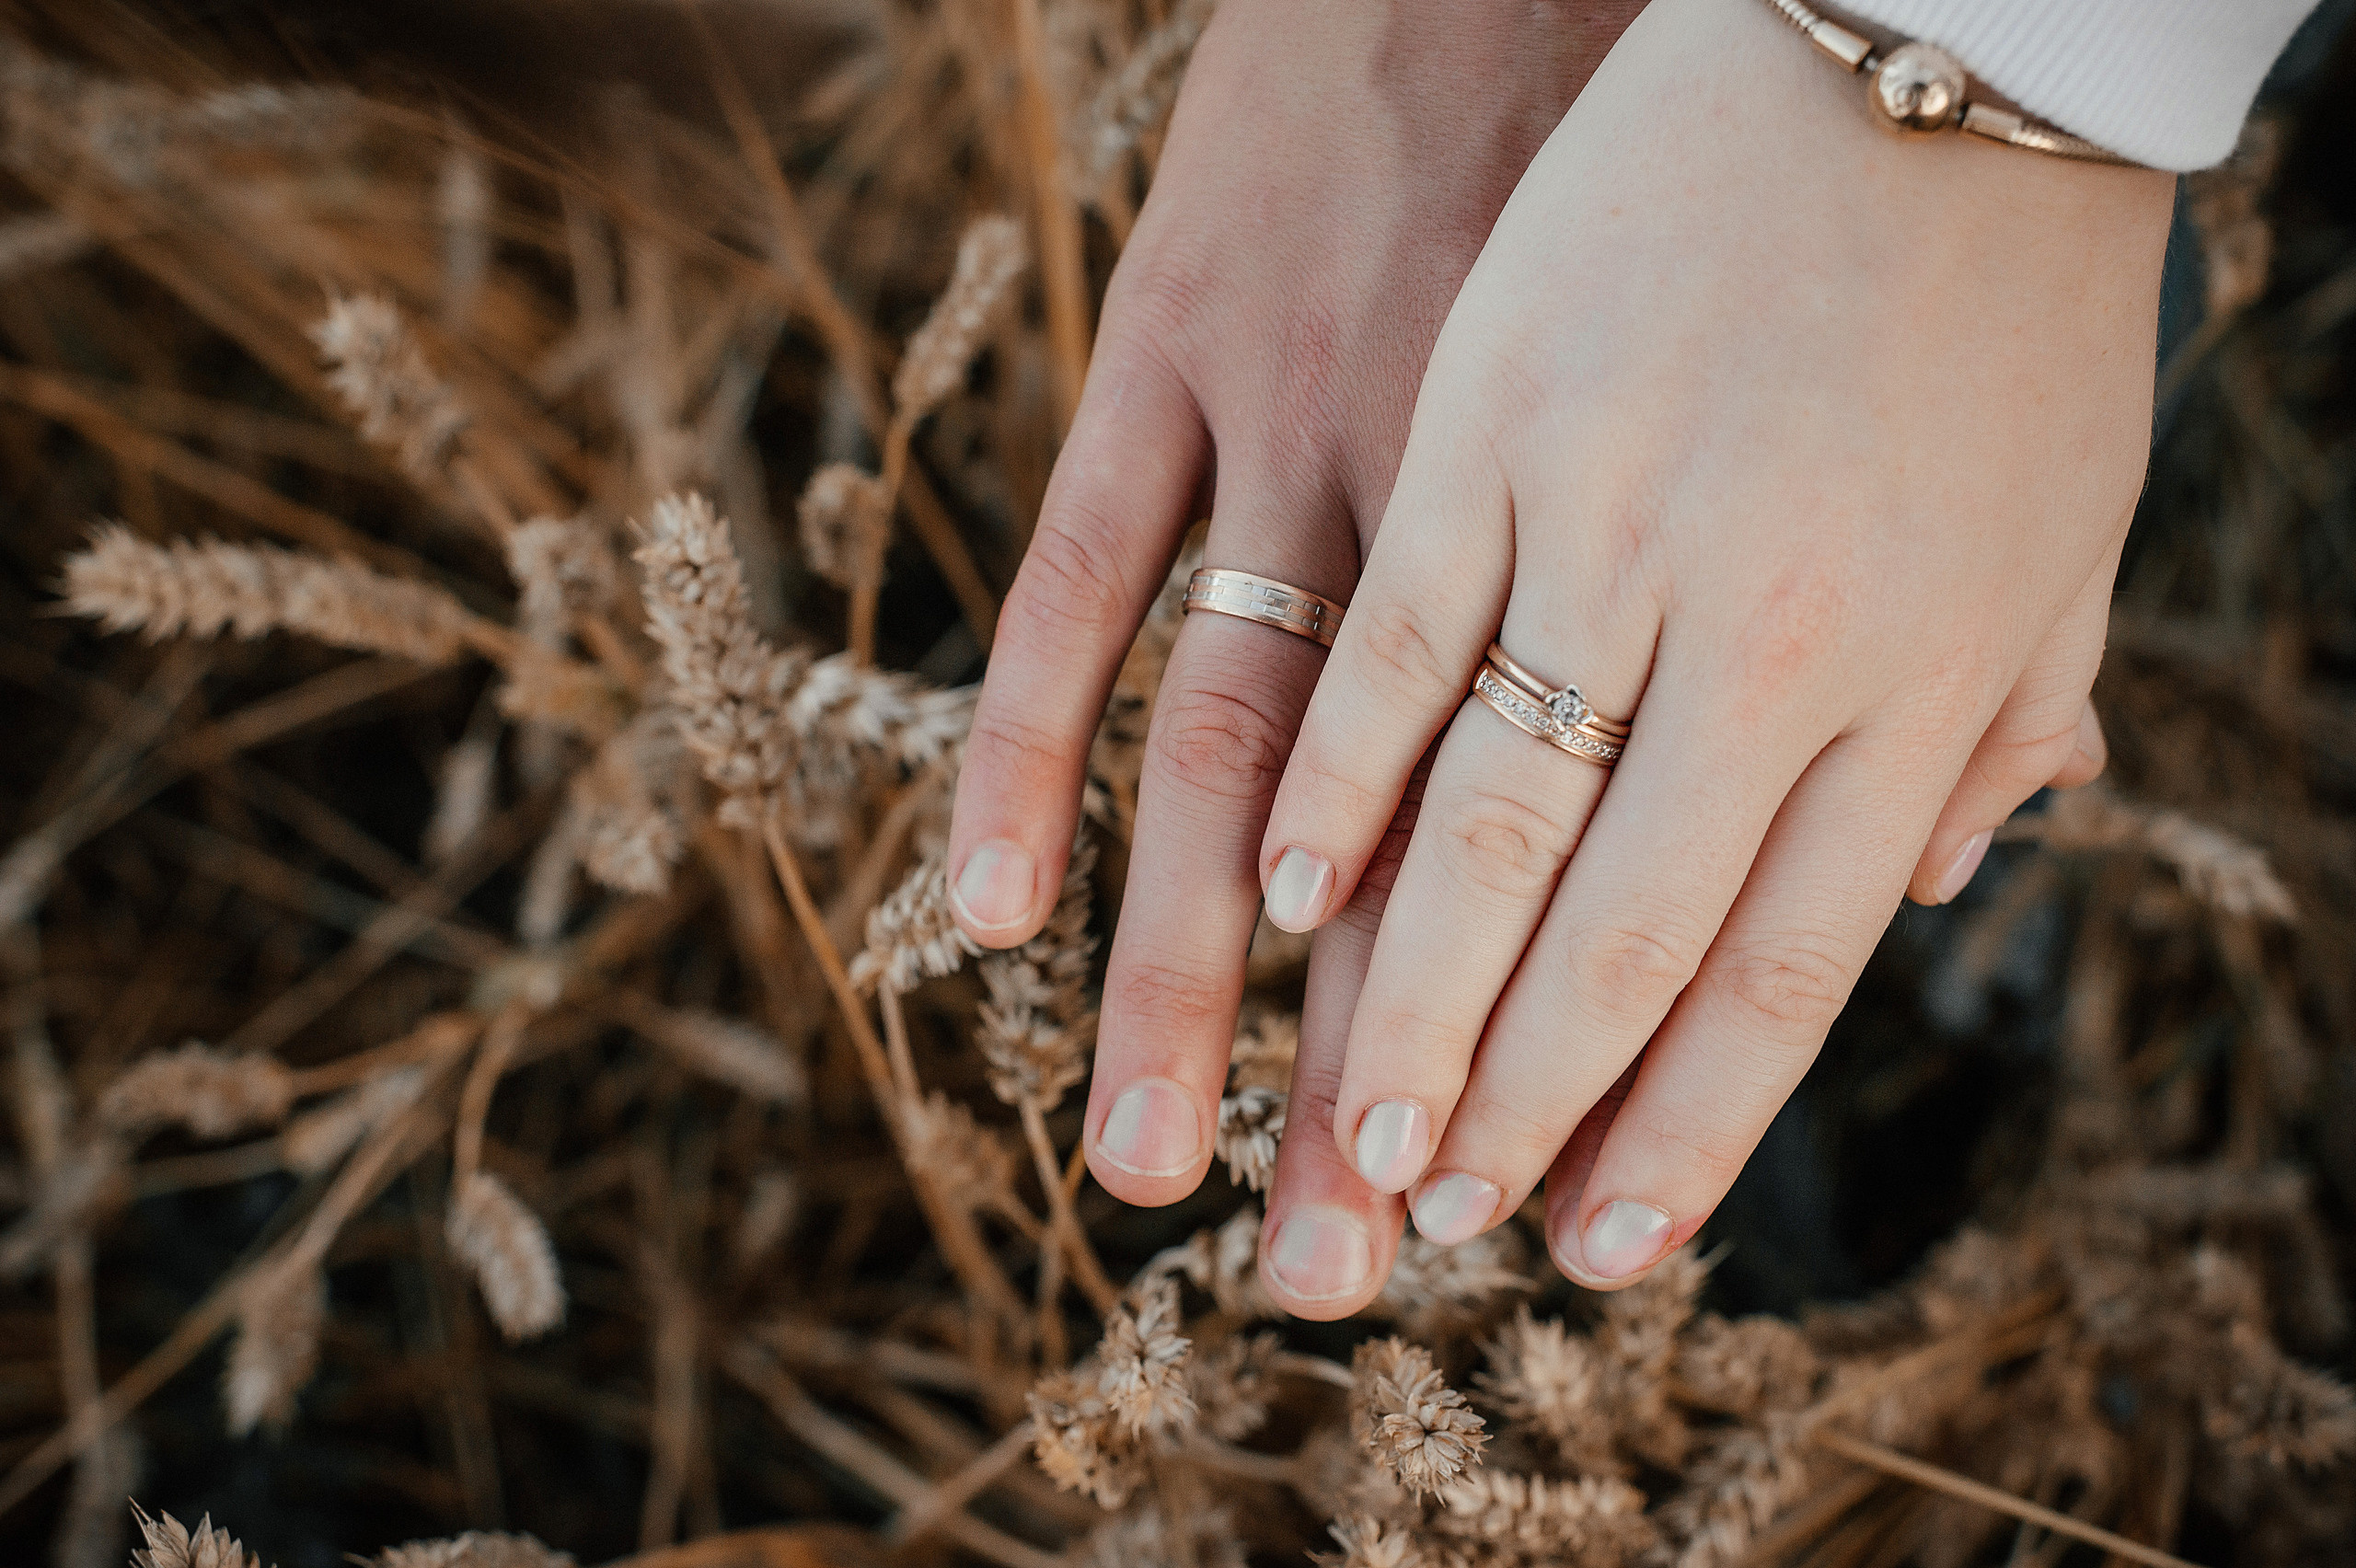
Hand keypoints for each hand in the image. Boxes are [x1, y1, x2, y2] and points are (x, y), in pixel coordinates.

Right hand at [1251, 0, 2173, 1312]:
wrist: (1916, 26)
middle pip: (1610, 924)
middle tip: (1421, 1233)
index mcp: (1908, 672)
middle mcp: (1756, 626)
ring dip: (1397, 994)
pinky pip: (1378, 631)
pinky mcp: (1473, 408)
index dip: (1681, 1126)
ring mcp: (1597, 514)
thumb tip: (1920, 903)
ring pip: (1476, 812)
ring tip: (1339, 1132)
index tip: (1595, 1244)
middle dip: (1512, 1103)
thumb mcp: (2056, 527)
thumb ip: (1990, 726)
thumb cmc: (2000, 289)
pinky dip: (1326, 776)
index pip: (1778, 965)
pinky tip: (1275, 892)